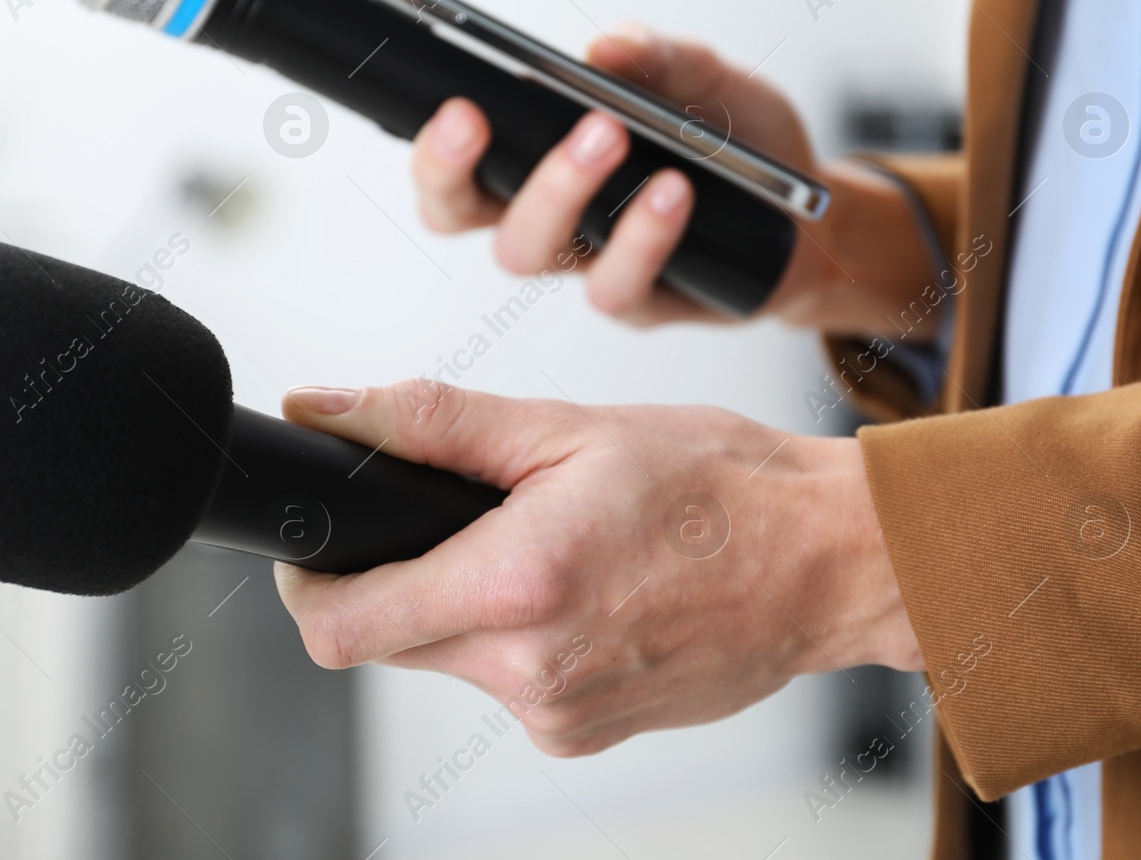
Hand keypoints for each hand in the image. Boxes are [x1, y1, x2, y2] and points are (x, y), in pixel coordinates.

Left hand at [273, 380, 923, 756]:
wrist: (833, 563)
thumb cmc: (723, 486)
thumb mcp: (568, 427)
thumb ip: (432, 421)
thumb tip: (325, 408)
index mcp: (516, 586)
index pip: (340, 626)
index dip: (307, 580)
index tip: (320, 545)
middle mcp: (531, 671)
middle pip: (391, 641)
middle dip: (403, 577)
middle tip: (468, 517)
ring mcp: (561, 714)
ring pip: (454, 660)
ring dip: (470, 603)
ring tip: (551, 543)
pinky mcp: (587, 732)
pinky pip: (512, 684)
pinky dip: (523, 636)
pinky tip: (587, 588)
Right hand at [410, 23, 938, 334]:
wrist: (811, 217)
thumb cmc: (740, 146)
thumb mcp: (706, 79)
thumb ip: (655, 58)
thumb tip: (603, 48)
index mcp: (538, 161)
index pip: (454, 166)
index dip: (433, 148)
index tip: (452, 106)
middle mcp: (550, 220)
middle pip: (462, 216)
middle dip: (457, 171)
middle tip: (478, 119)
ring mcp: (589, 265)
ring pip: (530, 254)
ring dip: (557, 191)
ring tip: (608, 134)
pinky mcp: (643, 304)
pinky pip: (616, 286)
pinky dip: (641, 234)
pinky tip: (672, 191)